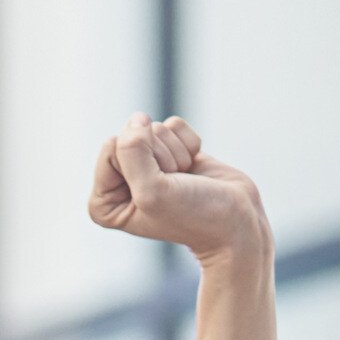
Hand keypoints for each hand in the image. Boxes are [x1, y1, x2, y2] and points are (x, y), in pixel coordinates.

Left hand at [88, 114, 269, 266]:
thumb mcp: (152, 190)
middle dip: (162, 156)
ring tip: (185, 179)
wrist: (236, 220)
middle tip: (176, 183)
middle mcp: (119, 183)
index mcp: (103, 203)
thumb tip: (136, 118)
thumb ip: (132, 152)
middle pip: (133, 136)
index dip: (142, 160)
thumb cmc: (193, 214)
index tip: (160, 185)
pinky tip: (194, 167)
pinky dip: (190, 143)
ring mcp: (145, 166)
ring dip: (178, 153)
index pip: (111, 148)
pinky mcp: (170, 152)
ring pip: (155, 129)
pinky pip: (174, 126)